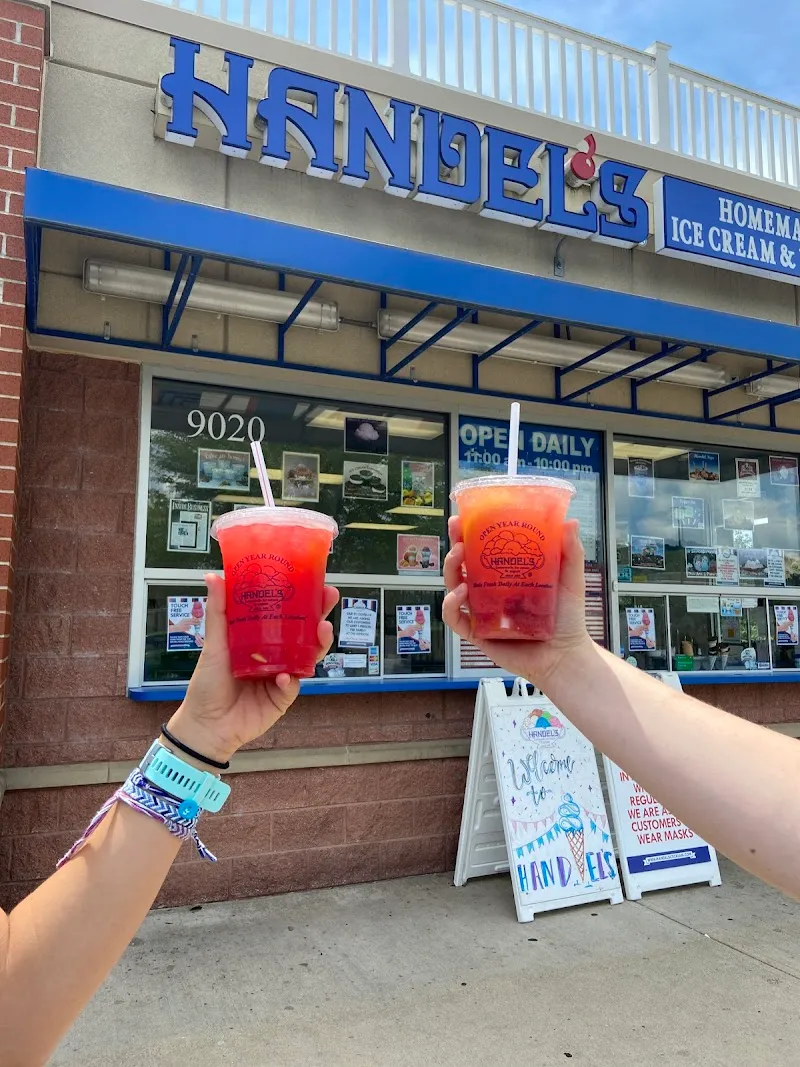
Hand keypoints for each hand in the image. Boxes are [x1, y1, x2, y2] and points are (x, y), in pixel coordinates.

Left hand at [167, 574, 338, 762]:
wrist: (205, 724)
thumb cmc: (208, 683)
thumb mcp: (214, 643)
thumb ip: (218, 611)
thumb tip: (213, 576)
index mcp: (262, 639)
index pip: (288, 615)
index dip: (304, 598)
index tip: (316, 581)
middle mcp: (276, 655)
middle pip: (306, 633)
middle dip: (321, 614)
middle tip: (330, 597)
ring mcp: (282, 676)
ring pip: (308, 657)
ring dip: (318, 643)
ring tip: (322, 631)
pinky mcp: (283, 698)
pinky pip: (292, 686)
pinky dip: (290, 680)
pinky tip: (284, 677)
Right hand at [442, 516, 591, 689]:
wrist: (565, 655)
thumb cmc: (567, 619)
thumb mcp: (570, 579)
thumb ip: (571, 552)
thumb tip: (570, 522)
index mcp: (506, 576)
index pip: (483, 550)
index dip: (469, 534)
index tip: (463, 517)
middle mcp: (490, 592)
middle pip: (463, 566)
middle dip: (454, 546)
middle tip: (456, 532)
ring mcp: (482, 613)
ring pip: (453, 588)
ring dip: (450, 570)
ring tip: (459, 556)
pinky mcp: (477, 634)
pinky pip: (455, 619)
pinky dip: (451, 604)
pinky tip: (462, 593)